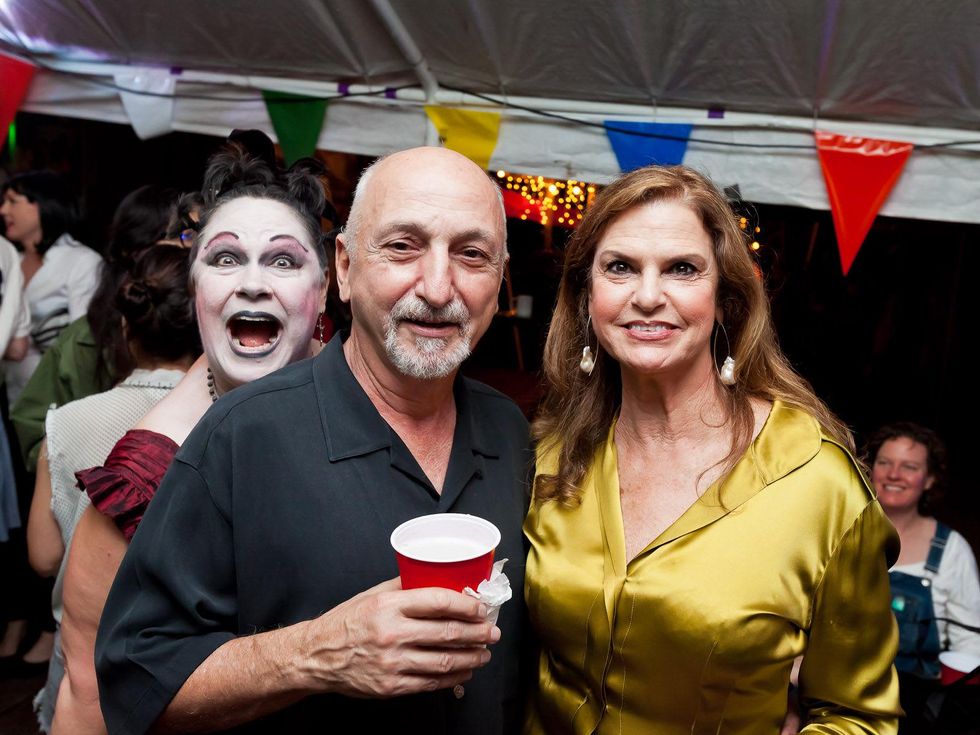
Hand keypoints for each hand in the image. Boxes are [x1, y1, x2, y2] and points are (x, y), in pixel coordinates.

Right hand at [296, 578, 498, 697]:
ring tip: (484, 653)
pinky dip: (453, 678)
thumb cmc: (346, 622)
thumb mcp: (373, 595)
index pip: (439, 601)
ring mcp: (392, 662)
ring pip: (444, 661)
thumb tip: (441, 578)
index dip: (467, 605)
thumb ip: (405, 587)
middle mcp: (392, 633)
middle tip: (492, 632)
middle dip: (477, 633)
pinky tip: (464, 671)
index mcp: (389, 606)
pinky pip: (431, 682)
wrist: (316, 656)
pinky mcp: (391, 686)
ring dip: (471, 657)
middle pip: (447, 633)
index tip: (481, 608)